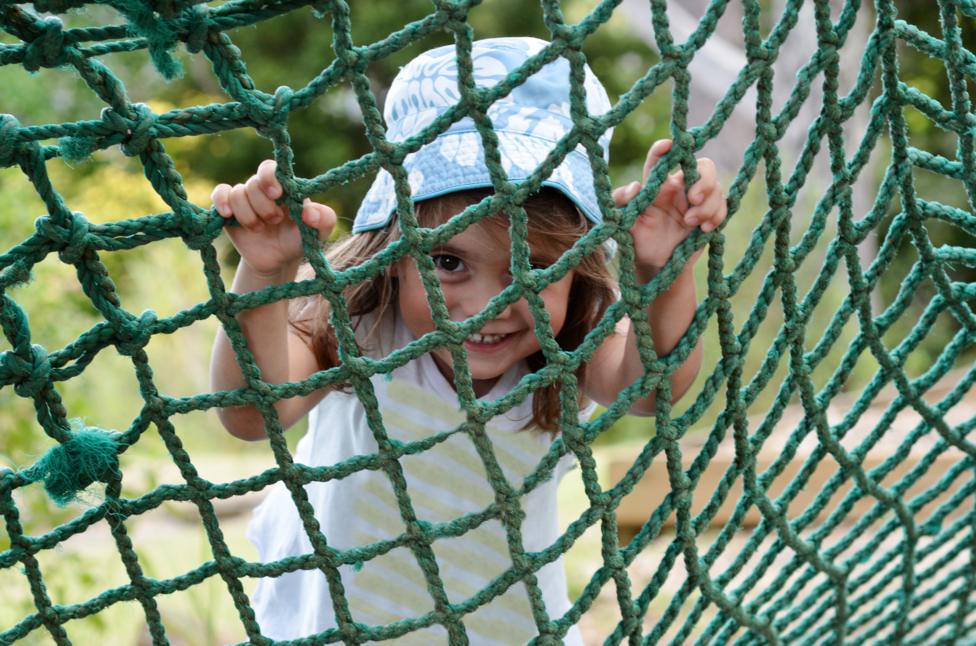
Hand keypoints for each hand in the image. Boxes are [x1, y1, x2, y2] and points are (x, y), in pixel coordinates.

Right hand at [211, 160, 335, 277]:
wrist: (279, 260)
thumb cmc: (300, 240)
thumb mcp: (319, 232)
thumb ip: (324, 219)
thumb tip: (309, 213)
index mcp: (283, 187)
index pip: (270, 169)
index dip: (269, 179)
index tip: (277, 195)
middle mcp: (262, 189)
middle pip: (252, 183)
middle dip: (263, 206)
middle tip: (274, 221)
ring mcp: (245, 199)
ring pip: (237, 193)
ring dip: (248, 215)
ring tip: (260, 229)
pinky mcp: (229, 211)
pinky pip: (220, 194)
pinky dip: (222, 202)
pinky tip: (228, 215)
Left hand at [612, 139, 726, 279]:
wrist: (655, 265)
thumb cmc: (637, 239)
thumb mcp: (623, 223)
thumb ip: (623, 202)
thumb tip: (636, 187)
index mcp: (658, 184)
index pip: (662, 159)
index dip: (665, 149)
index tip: (667, 146)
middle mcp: (680, 187)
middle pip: (703, 166)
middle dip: (703, 180)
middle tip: (693, 198)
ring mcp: (697, 200)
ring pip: (715, 188)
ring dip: (707, 205)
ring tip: (690, 222)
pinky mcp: (710, 215)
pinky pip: (723, 206)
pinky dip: (717, 216)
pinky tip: (704, 229)